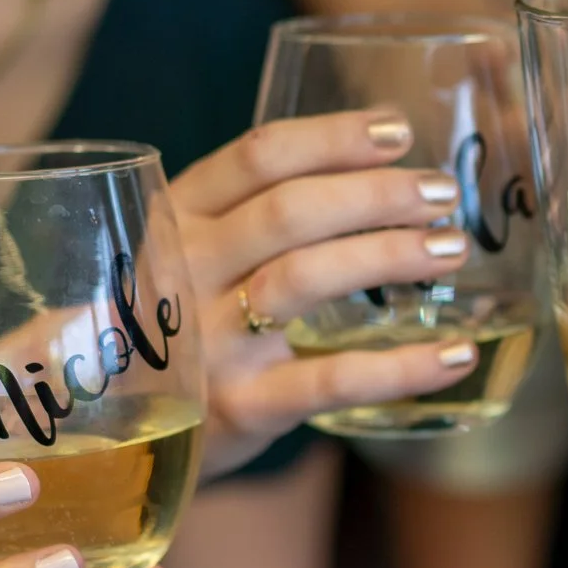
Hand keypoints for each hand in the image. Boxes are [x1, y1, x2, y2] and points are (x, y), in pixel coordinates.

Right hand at [172, 111, 482, 474]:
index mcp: (177, 220)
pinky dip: (402, 367)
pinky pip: (332, 380)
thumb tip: (376, 170)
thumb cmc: (176, 332)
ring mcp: (209, 343)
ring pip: (305, 278)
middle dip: (375, 193)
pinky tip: (456, 355)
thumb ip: (254, 219)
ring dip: (389, 256)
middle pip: (288, 210)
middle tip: (441, 193)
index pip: (257, 157)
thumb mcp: (191, 262)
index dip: (333, 137)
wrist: (111, 437)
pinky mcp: (241, 407)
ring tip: (450, 249)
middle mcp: (185, 273)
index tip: (397, 130)